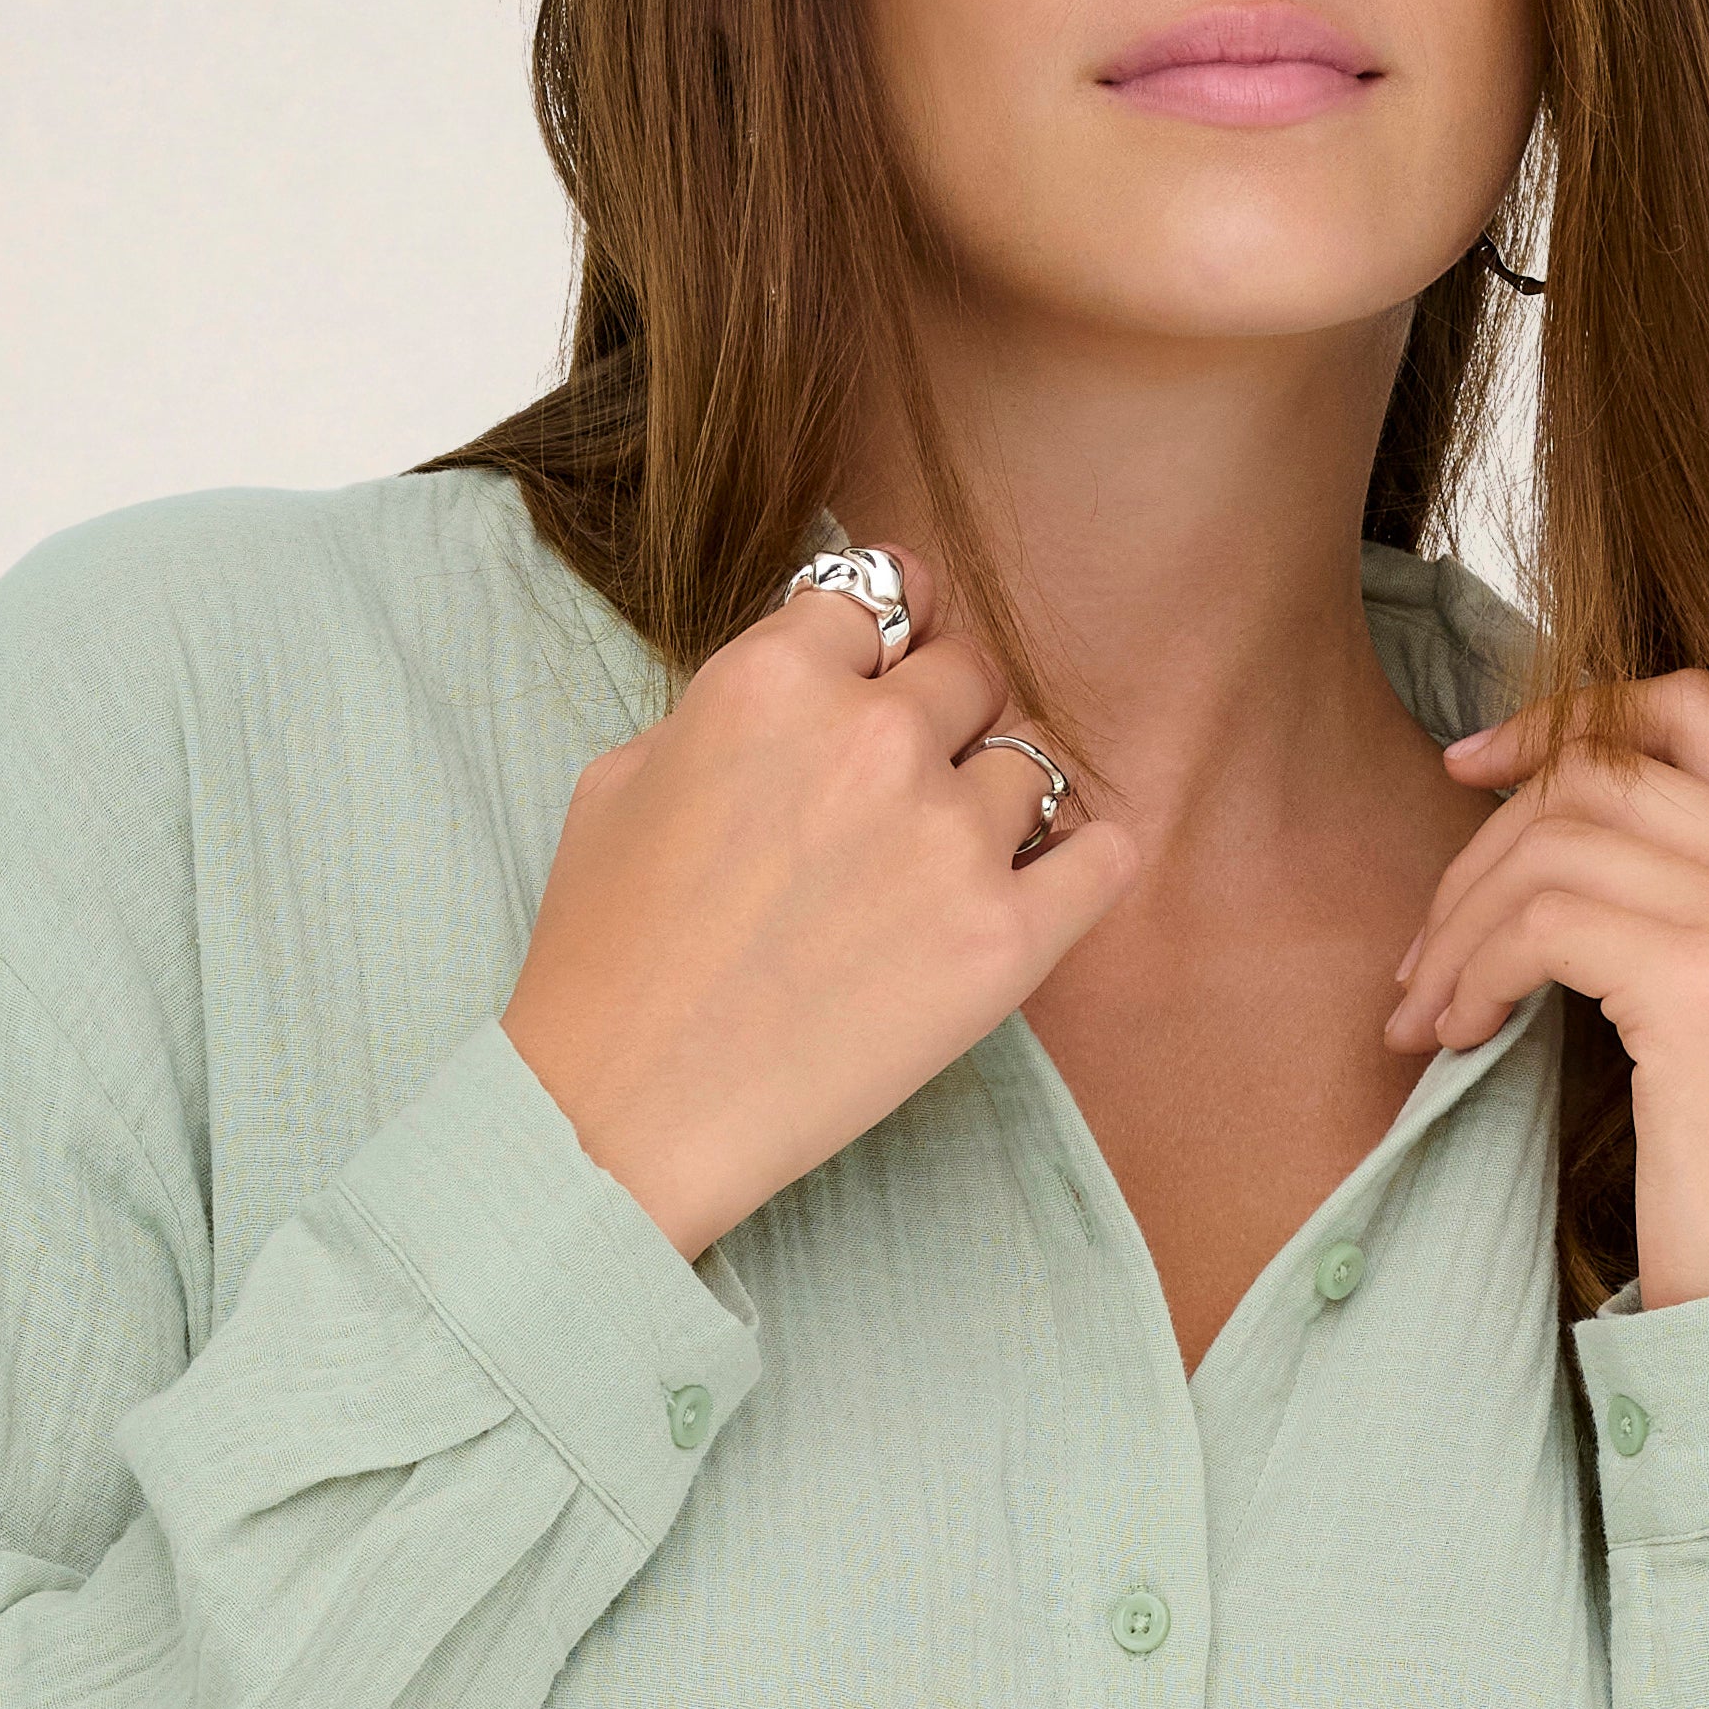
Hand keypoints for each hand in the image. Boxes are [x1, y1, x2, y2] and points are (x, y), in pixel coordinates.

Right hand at [503, 564, 1151, 1262]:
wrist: (624, 1112)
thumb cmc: (604, 954)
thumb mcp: (622, 778)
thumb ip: (726, 706)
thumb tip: (803, 689)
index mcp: (774, 682)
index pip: (880, 596)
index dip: (883, 637)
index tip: (889, 666)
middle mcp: (874, 740)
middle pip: (970, 672)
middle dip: (941, 718)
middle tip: (903, 786)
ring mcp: (950, 840)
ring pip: (1032, 762)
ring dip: (996, 798)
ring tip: (944, 859)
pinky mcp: (1006, 940)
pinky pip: (1104, 855)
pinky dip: (1084, 857)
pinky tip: (1048, 876)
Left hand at [1385, 669, 1708, 1308]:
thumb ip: (1690, 897)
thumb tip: (1543, 815)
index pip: (1695, 710)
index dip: (1566, 719)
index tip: (1466, 769)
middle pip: (1602, 775)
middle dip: (1480, 852)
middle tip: (1422, 956)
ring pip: (1556, 841)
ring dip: (1459, 924)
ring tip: (1425, 1010)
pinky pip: (1543, 921)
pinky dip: (1473, 970)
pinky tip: (1455, 1035)